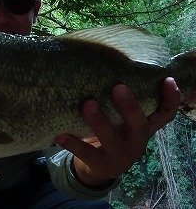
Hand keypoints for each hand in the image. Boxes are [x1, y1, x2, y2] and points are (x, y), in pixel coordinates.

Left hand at [54, 77, 179, 186]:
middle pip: (139, 125)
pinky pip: (85, 153)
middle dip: (130, 106)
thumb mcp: (123, 120)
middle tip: (118, 87)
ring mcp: (119, 155)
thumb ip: (123, 102)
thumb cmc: (113, 132)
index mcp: (145, 127)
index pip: (165, 113)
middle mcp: (136, 141)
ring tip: (87, 104)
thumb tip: (108, 63)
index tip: (167, 80)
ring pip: (111, 139)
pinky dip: (72, 143)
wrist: (101, 167)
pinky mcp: (101, 165)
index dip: (171, 98)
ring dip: (99, 121)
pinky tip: (59, 135)